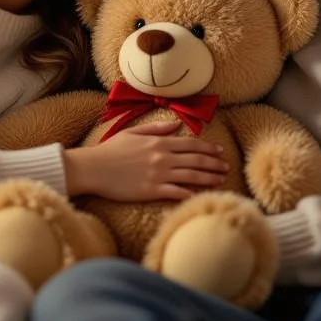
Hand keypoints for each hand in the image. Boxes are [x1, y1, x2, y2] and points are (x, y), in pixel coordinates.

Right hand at [63, 120, 229, 201]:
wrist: (93, 168)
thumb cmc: (110, 150)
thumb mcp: (133, 132)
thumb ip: (156, 128)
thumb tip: (175, 125)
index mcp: (159, 142)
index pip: (191, 144)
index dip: (208, 147)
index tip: (220, 151)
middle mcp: (163, 157)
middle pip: (196, 160)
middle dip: (214, 163)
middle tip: (226, 167)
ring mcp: (159, 174)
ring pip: (192, 176)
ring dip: (209, 178)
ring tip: (221, 180)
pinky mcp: (152, 190)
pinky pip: (177, 192)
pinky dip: (191, 193)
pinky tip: (201, 195)